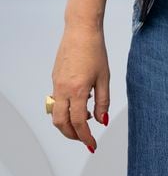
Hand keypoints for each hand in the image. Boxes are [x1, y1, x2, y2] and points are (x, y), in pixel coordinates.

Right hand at [51, 25, 109, 151]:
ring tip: (85, 117)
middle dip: (73, 135)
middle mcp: (63, 90)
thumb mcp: (104, 77)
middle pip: (61, 124)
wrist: (81, 30)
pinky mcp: (54, 78)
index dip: (85, 137)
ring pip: (56, 114)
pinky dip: (66, 108)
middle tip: (85, 138)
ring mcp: (56, 84)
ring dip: (67, 123)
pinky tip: (80, 101)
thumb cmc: (95, 50)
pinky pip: (57, 100)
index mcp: (77, 91)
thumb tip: (102, 120)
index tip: (92, 145)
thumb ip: (103, 101)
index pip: (78, 123)